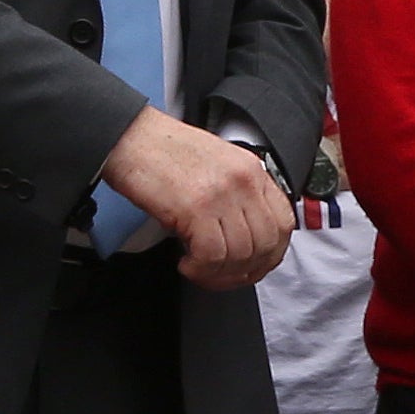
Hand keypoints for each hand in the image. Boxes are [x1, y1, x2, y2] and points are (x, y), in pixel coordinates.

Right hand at [107, 109, 294, 285]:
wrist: (130, 137)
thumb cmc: (165, 153)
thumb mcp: (216, 168)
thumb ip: (237, 197)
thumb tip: (244, 241)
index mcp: (252, 170)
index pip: (284, 222)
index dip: (271, 254)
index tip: (253, 266)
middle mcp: (243, 181)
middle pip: (266, 244)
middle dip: (245, 270)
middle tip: (222, 276)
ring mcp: (222, 194)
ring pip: (240, 254)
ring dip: (219, 273)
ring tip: (198, 269)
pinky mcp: (196, 208)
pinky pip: (212, 255)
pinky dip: (200, 269)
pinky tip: (186, 263)